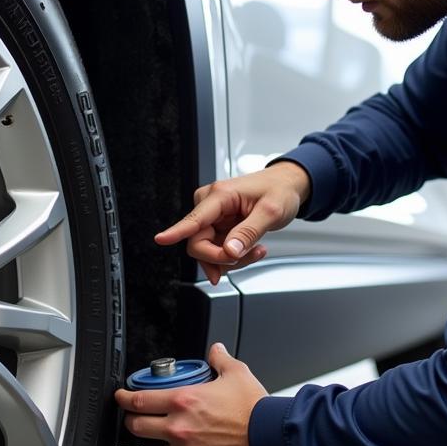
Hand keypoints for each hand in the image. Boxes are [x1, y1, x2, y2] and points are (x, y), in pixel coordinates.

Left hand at [114, 343, 267, 445]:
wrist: (270, 436)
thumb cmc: (254, 407)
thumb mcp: (236, 373)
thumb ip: (220, 359)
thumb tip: (216, 350)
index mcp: (183, 401)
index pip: (139, 400)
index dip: (124, 398)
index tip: (121, 397)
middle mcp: (179, 427)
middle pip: (137, 427)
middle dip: (133, 422)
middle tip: (136, 419)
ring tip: (166, 442)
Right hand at [155, 161, 310, 283]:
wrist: (285, 186)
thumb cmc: (278, 190)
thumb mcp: (271, 212)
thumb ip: (248, 232)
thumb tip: (229, 251)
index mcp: (220, 195)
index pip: (194, 219)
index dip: (176, 232)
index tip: (161, 239)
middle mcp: (210, 205)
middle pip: (198, 243)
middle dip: (221, 257)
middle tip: (248, 255)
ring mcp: (212, 218)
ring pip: (207, 251)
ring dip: (231, 259)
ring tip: (256, 250)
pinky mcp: (217, 227)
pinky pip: (216, 251)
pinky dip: (233, 257)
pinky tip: (250, 249)